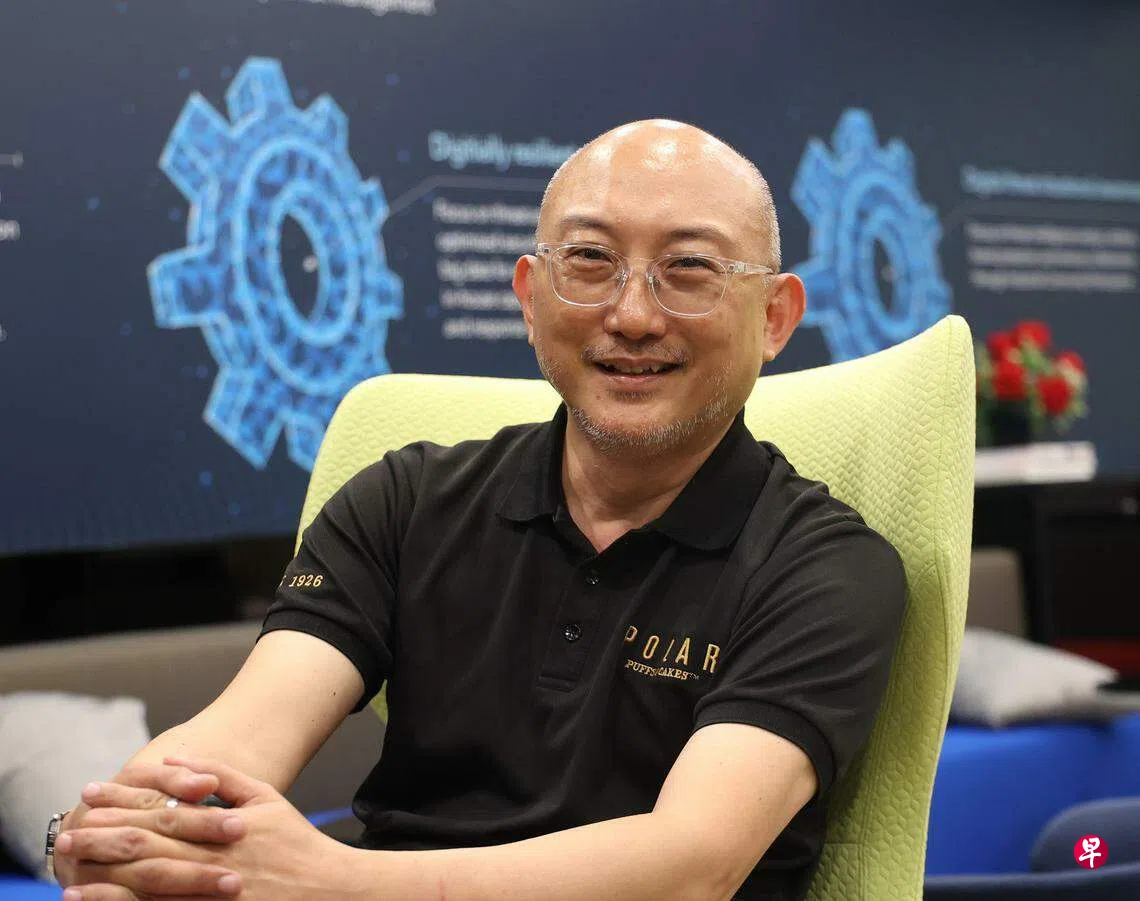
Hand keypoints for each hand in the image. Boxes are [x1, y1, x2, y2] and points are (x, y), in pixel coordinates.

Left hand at [58, 757, 356, 900]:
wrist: (328, 889)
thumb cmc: (296, 840)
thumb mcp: (266, 796)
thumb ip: (222, 774)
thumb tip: (176, 757)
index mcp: (222, 828)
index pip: (161, 813)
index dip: (123, 803)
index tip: (92, 794)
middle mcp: (211, 862)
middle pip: (146, 849)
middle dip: (103, 840)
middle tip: (65, 833)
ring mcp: (210, 896)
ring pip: (147, 889)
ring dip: (105, 882)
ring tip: (70, 873)